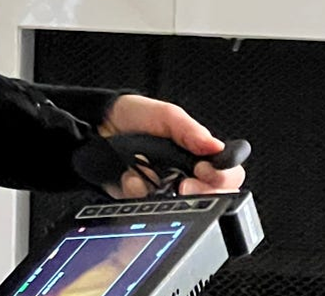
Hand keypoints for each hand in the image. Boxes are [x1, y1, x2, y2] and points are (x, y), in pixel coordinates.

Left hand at [98, 94, 245, 198]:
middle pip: (211, 197)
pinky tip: (131, 178)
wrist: (97, 125)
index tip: (205, 171)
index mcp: (198, 154)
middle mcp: (186, 175)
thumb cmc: (135, 116)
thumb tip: (215, 147)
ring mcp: (165, 190)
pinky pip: (149, 209)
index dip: (223, 177)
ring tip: (150, 177)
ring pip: (181, 208)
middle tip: (184, 185)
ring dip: (166, 194)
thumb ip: (189, 130)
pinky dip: (139, 194)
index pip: (228, 174)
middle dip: (200, 194)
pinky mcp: (143, 201)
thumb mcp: (164, 114)